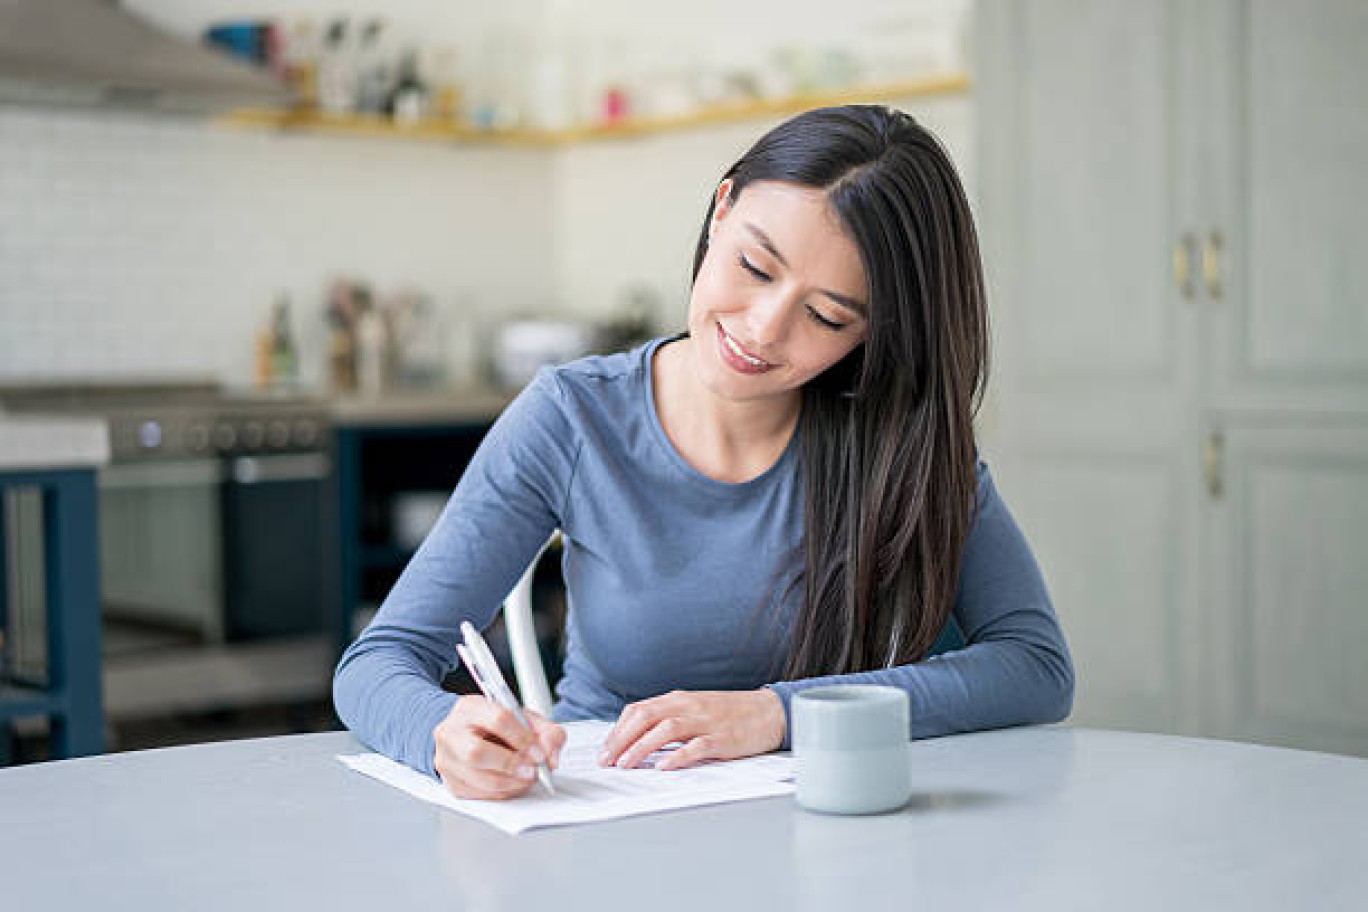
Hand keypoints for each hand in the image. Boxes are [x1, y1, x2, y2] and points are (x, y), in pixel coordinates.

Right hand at [432, 695, 565, 800]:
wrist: (469, 733)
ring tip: (527, 778)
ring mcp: (446, 758)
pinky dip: (502, 793)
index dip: (522, 739)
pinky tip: (513, 784)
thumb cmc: (496, 725)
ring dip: (511, 783)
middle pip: (477, 752)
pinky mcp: (451, 782)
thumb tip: (550, 756)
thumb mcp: (525, 718)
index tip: (538, 752)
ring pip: (477, 777)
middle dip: (512, 765)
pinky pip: (478, 794)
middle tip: (532, 770)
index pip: (498, 720)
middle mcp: (451, 731)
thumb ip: (546, 732)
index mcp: (470, 707)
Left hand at [597, 688, 785, 771]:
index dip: (617, 730)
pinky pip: (695, 746)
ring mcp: (705, 721)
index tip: (604, 750)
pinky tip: (662, 767)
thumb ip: (668, 719)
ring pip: (665, 730)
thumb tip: (636, 738)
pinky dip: (676, 756)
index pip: (638, 710)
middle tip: (606, 760)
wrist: (768, 711)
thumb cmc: (729, 713)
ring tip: (625, 764)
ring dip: (641, 747)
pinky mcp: (722, 738)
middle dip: (621, 739)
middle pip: (646, 717)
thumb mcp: (694, 709)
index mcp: (678, 699)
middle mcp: (688, 706)